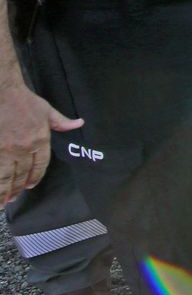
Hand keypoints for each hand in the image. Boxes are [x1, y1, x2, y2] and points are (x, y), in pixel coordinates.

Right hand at [1, 83, 81, 205]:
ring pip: (7, 176)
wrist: (3, 93)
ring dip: (5, 191)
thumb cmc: (24, 101)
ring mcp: (7, 150)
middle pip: (22, 173)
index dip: (35, 176)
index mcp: (40, 139)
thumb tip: (79, 123)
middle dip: (19, 188)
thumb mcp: (46, 110)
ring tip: (3, 201)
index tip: (30, 185)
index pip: (41, 164)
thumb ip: (61, 122)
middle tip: (15, 197)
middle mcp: (24, 148)